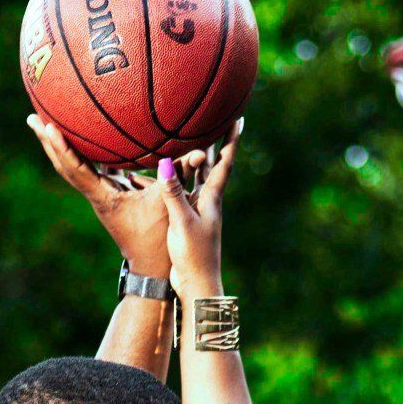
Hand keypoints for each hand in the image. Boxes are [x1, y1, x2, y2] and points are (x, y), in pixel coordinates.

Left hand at [28, 113, 217, 279]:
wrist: (151, 268)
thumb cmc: (159, 240)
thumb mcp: (169, 205)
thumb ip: (181, 176)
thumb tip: (202, 151)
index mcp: (104, 198)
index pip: (76, 170)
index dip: (62, 149)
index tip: (47, 127)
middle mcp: (96, 196)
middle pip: (64, 166)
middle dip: (48, 142)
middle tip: (32, 117)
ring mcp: (99, 196)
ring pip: (72, 168)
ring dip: (57, 147)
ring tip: (43, 121)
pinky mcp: (107, 195)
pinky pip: (88, 169)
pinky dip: (79, 153)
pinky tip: (78, 136)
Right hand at [157, 122, 240, 301]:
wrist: (196, 285)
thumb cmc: (193, 256)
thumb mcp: (182, 222)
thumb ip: (173, 193)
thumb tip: (164, 163)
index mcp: (212, 199)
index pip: (224, 162)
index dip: (230, 140)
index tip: (238, 118)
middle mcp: (208, 201)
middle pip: (212, 165)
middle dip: (214, 142)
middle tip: (215, 119)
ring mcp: (198, 211)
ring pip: (197, 177)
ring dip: (196, 158)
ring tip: (194, 138)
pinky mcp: (187, 221)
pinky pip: (183, 192)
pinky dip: (177, 179)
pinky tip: (170, 174)